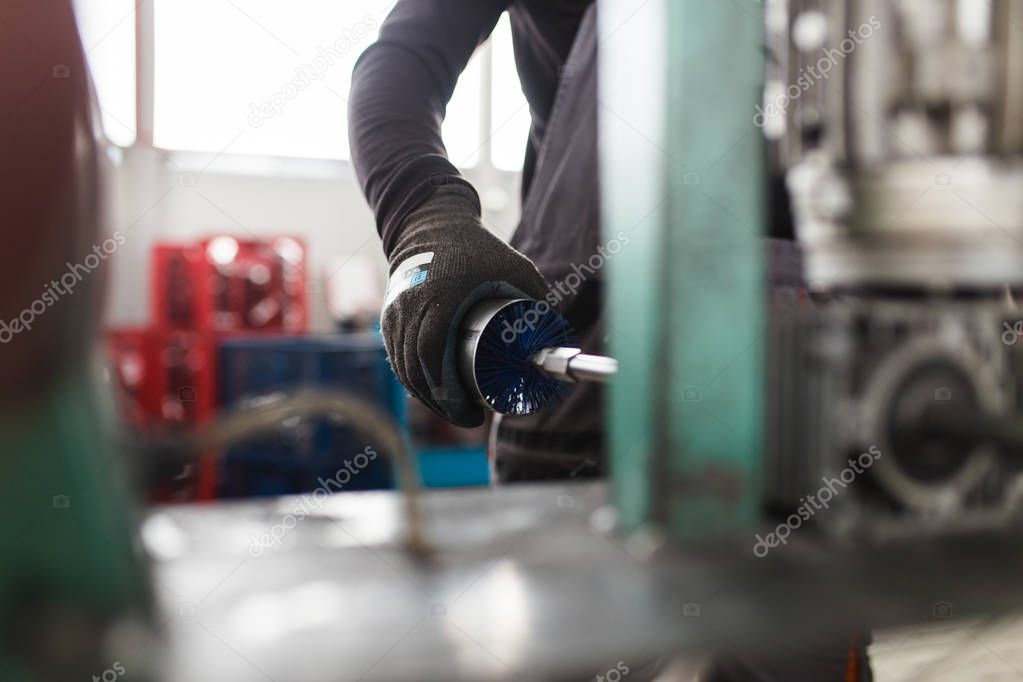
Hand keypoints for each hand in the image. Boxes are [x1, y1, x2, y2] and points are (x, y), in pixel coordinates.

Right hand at [382, 185, 548, 425]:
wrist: (429, 220)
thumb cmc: (475, 245)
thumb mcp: (514, 266)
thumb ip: (537, 298)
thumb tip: (555, 337)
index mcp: (439, 298)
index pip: (433, 357)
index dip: (449, 393)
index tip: (472, 413)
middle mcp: (410, 307)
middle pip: (416, 370)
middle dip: (440, 403)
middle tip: (468, 418)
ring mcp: (394, 311)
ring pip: (403, 367)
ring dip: (425, 395)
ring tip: (452, 410)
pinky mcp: (388, 314)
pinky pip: (395, 355)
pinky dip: (411, 378)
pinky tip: (428, 392)